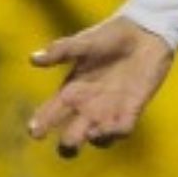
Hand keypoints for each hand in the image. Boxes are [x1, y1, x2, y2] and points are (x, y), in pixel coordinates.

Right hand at [26, 16, 174, 157]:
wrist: (145, 31)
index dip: (40, 125)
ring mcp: (110, 110)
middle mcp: (88, 106)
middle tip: (68, 141)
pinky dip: (116, 132)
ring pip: (97, 138)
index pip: (50, 114)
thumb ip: (61, 51)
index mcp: (71, 91)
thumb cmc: (112, 35)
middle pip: (71, 136)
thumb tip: (32, 58)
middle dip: (68, 144)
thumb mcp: (84, 42)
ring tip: (91, 133)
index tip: (35, 131)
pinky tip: (111, 126)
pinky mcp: (132, 109)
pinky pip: (122, 130)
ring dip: (94, 139)